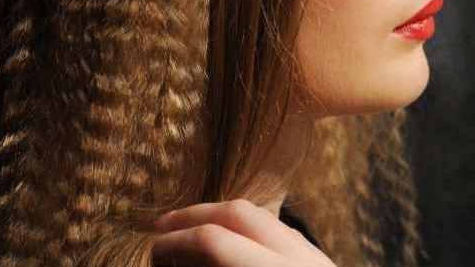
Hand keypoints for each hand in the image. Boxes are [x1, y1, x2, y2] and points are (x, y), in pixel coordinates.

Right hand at [152, 198, 337, 265]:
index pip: (217, 241)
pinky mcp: (323, 263)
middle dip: (196, 214)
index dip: (177, 241)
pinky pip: (279, 232)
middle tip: (162, 227)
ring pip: (263, 216)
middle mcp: (301, 258)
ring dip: (221, 217)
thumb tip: (179, 260)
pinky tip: (229, 243)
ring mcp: (316, 257)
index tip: (152, 248)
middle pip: (241, 213)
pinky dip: (248, 231)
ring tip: (191, 230)